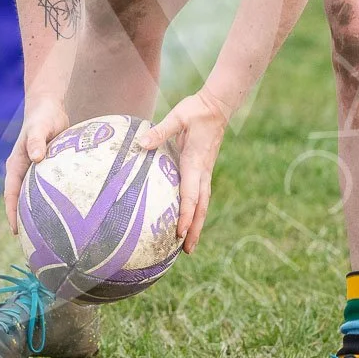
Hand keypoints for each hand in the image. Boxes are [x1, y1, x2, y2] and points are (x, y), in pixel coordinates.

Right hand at [4, 95, 68, 234]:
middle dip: (23, 221)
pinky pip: (46, 191)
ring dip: (37, 215)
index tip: (16, 232)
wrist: (48, 107)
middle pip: (20, 201)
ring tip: (49, 237)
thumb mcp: (39, 127)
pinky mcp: (46, 170)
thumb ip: (36, 141)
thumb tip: (36, 158)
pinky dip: (51, 203)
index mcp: (16, 165)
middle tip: (32, 244)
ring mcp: (34, 172)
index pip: (11, 194)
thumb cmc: (42, 116)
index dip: (11, 213)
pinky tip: (67, 215)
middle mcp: (23, 172)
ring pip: (33, 198)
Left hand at [137, 88, 230, 253]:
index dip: (186, 214)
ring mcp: (205, 171)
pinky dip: (197, 211)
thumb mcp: (177, 117)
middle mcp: (202, 171)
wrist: (217, 106)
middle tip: (188, 251)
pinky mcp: (204, 169)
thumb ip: (160, 131)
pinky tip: (190, 220)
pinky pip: (201, 195)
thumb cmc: (195, 111)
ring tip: (190, 245)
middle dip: (195, 229)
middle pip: (200, 206)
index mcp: (195, 162)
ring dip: (198, 224)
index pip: (191, 194)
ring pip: (203, 203)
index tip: (181, 232)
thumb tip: (141, 144)